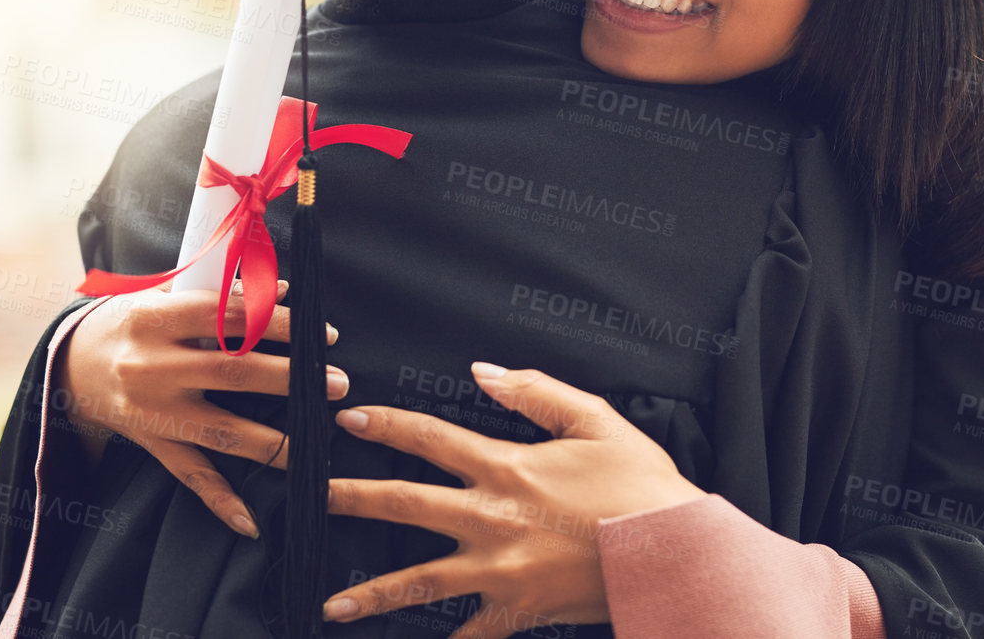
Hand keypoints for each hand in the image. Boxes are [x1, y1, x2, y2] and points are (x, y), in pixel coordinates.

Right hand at [52, 279, 344, 538]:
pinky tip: (253, 522)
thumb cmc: (133, 321)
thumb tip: (285, 288)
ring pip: (221, 429)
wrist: (70, 366)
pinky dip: (221, 501)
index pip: (227, 317)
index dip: (278, 322)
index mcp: (154, 319)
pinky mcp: (151, 444)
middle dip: (291, 378)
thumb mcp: (164, 294)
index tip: (322, 331)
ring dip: (274, 441)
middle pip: (232, 373)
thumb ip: (222, 292)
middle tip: (337, 383)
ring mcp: (152, 412)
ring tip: (316, 442)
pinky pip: (190, 476)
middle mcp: (151, 367)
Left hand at [322, 363, 704, 637]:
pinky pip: (472, 634)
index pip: (429, 438)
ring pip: (420, 580)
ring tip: (331, 605)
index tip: (348, 418)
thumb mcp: (595, 419)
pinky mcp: (518, 610)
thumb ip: (535, 391)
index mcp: (506, 466)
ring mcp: (499, 569)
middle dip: (352, 498)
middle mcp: (491, 517)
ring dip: (373, 593)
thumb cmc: (640, 483)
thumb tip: (483, 371)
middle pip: (405, 503)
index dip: (386, 424)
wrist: (672, 551)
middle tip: (311, 498)